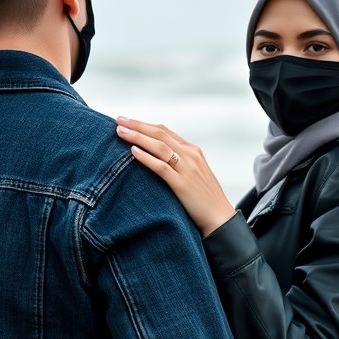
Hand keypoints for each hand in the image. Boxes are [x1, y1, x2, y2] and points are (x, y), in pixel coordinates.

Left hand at [115, 117, 235, 237]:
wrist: (220, 217)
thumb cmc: (204, 198)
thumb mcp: (194, 172)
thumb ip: (179, 161)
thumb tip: (156, 155)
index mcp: (193, 150)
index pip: (165, 131)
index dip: (144, 124)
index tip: (127, 121)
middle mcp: (190, 155)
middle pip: (160, 134)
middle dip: (137, 126)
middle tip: (119, 120)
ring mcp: (187, 169)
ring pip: (159, 146)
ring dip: (138, 137)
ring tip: (120, 132)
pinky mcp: (182, 184)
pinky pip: (161, 167)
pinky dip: (146, 158)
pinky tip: (133, 152)